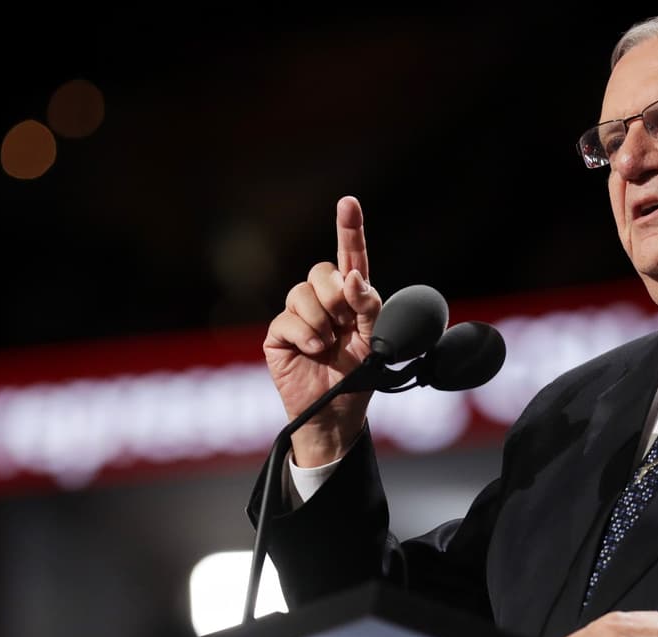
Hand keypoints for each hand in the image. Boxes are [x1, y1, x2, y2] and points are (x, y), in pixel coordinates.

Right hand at [263, 196, 382, 465]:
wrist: (338, 413)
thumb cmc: (361, 376)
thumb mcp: (378, 339)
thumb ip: (371, 305)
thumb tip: (354, 276)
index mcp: (352, 297)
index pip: (351, 255)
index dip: (349, 228)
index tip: (348, 202)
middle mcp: (323, 301)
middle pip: (321, 271)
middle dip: (336, 294)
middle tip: (344, 323)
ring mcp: (298, 316)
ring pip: (301, 291)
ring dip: (320, 318)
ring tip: (328, 344)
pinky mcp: (279, 334)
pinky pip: (287, 319)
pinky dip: (305, 335)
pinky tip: (314, 350)